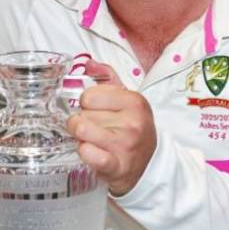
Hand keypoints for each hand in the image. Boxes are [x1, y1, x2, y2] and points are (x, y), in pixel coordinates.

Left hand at [67, 61, 156, 196]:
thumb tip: (89, 63)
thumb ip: (107, 78)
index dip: (86, 105)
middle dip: (83, 122)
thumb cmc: (132, 130)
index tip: (96, 112)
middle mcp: (132, 122)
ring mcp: (125, 144)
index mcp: (134, 101)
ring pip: (81, 131)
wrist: (148, 165)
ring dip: (80, 138)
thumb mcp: (126, 101)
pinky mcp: (117, 166)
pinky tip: (91, 153)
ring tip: (90, 140)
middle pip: (83, 114)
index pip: (89, 95)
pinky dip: (84, 153)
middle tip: (94, 129)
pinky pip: (88, 153)